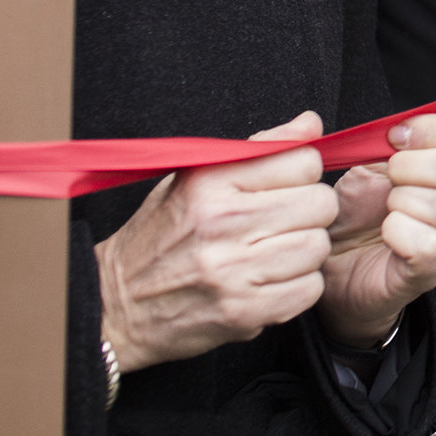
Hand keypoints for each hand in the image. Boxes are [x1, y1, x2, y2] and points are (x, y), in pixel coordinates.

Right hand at [96, 112, 338, 372]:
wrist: (115, 305)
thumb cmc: (162, 235)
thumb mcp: (197, 177)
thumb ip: (259, 148)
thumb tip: (312, 123)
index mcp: (211, 181)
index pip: (305, 161)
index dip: (301, 175)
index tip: (282, 188)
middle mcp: (222, 222)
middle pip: (320, 204)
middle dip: (309, 213)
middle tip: (282, 223)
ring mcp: (233, 270)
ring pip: (318, 247)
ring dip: (304, 252)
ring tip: (273, 253)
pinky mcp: (242, 312)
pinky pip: (309, 290)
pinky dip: (298, 288)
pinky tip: (269, 283)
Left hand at [318, 97, 435, 346]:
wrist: (335, 259)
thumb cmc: (365, 206)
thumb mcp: (391, 155)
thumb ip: (427, 128)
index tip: (399, 136)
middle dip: (413, 164)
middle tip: (389, 175)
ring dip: (404, 199)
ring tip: (389, 207)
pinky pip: (427, 245)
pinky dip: (396, 231)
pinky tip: (388, 232)